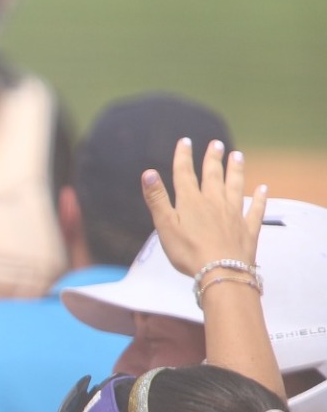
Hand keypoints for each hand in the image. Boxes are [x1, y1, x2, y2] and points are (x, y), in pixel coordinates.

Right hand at [141, 138, 266, 277]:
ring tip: (238, 156)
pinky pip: (255, 209)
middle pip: (213, 176)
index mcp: (191, 202)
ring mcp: (233, 214)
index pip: (185, 174)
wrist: (221, 270)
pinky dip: (260, 198)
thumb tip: (148, 173)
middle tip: (217, 144)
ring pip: (235, 186)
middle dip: (213, 159)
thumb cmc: (188, 251)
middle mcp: (214, 202)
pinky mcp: (247, 228)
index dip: (183, 157)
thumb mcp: (165, 226)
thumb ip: (157, 199)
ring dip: (236, 171)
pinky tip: (263, 189)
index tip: (185, 141)